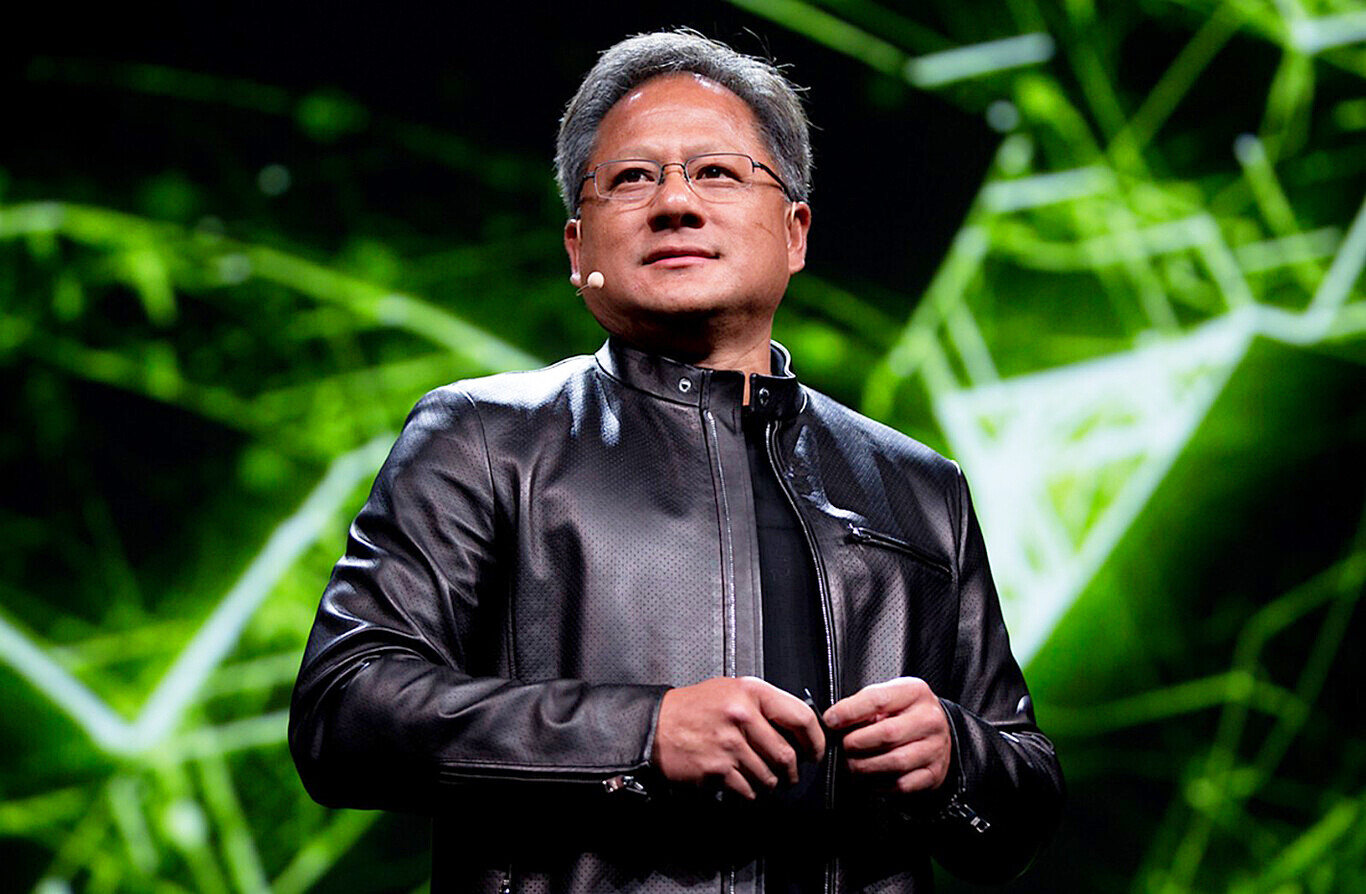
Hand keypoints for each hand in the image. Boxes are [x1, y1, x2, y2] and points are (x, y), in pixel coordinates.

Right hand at [652, 676, 824, 798]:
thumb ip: (764, 704)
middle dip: (792, 771)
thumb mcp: (731, 690)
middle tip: (788, 773)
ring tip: (761, 777)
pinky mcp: (717, 769)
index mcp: (750, 692)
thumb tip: (799, 727)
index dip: (816, 740)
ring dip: (770, 784)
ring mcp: (729, 744)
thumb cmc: (694, 708)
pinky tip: (741, 782)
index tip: (815, 752)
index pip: (801, 717)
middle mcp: (741, 716)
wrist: (656, 726)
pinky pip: (748, 790)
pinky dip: (749, 793)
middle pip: (787, 755)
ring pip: (770, 777)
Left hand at [824, 677, 950, 793]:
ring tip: (852, 763)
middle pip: (887, 734)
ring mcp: (935, 748)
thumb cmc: (905, 713)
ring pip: (895, 762)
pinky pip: (901, 784)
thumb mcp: (887, 697)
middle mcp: (929, 719)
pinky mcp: (934, 773)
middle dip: (857, 743)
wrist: (937, 732)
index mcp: (915, 692)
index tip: (830, 721)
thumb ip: (862, 706)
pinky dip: (879, 784)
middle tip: (842, 746)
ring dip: (865, 766)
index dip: (849, 712)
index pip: (878, 700)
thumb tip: (834, 721)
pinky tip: (869, 777)